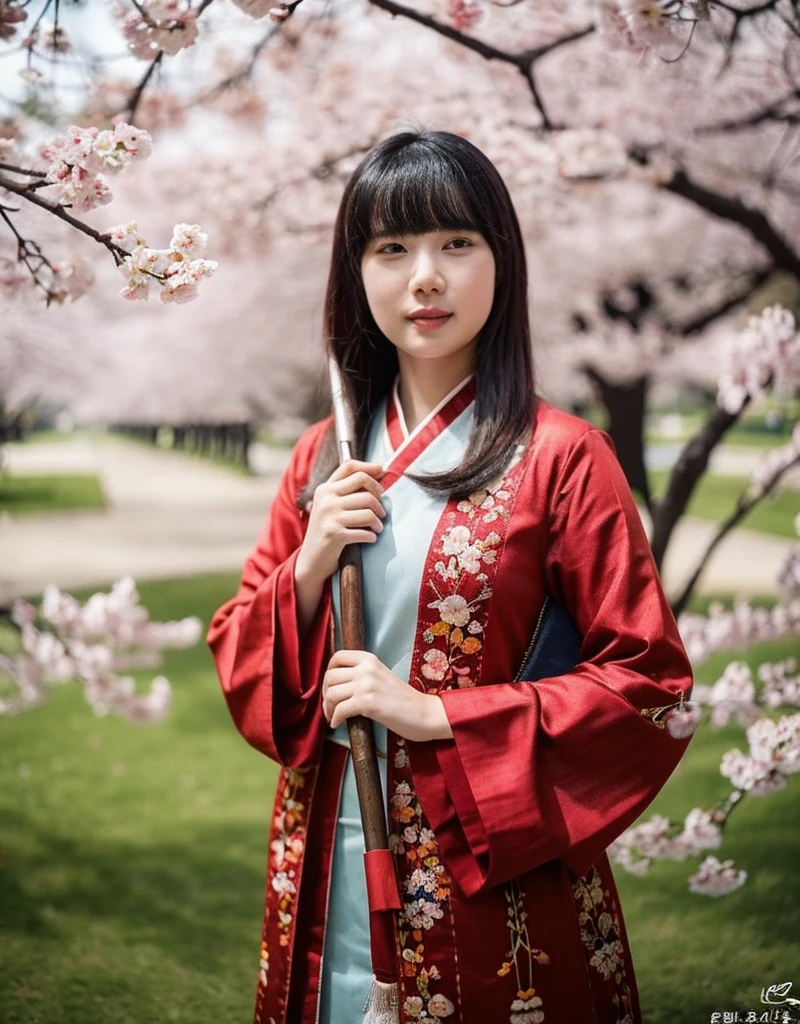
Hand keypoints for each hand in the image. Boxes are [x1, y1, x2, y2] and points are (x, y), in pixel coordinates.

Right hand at [295, 459, 385, 583]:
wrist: (311, 561)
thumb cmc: (327, 531)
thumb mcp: (330, 507)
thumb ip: (347, 491)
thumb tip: (379, 474)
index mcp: (325, 489)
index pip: (350, 466)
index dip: (369, 467)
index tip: (382, 473)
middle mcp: (325, 498)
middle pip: (364, 484)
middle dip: (379, 498)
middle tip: (381, 511)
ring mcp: (329, 516)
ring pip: (369, 510)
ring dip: (378, 522)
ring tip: (377, 528)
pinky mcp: (334, 534)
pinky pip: (365, 532)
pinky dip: (372, 537)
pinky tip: (370, 539)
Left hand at [322, 650, 452, 741]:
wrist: (424, 713)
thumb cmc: (402, 699)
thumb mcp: (381, 677)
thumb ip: (361, 675)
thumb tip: (335, 683)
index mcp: (370, 659)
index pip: (337, 657)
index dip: (328, 673)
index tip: (330, 687)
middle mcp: (367, 668)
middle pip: (330, 677)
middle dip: (326, 694)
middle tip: (330, 706)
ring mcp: (367, 684)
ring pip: (332, 693)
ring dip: (328, 708)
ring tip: (333, 716)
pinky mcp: (368, 703)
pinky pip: (340, 710)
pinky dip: (334, 718)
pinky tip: (337, 724)